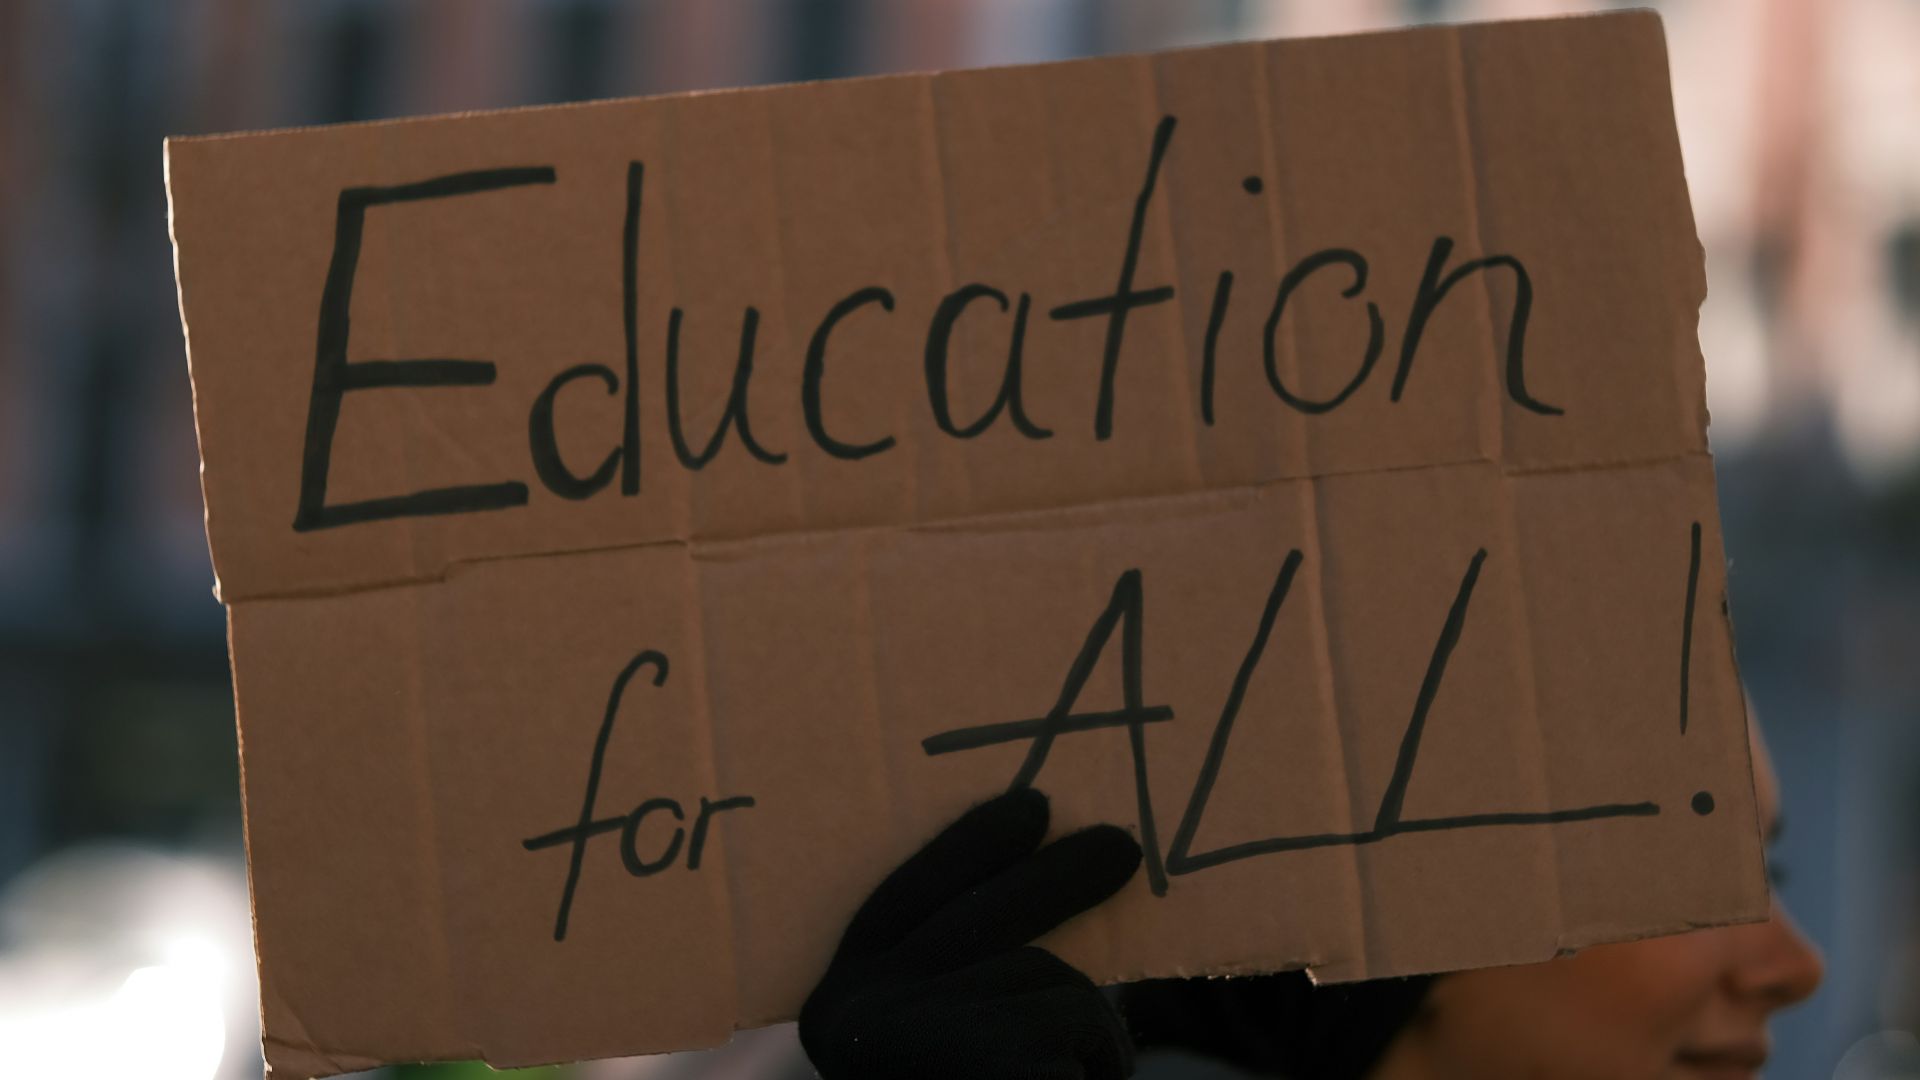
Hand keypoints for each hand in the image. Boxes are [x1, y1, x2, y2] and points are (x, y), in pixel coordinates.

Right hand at [799, 787, 1142, 1078]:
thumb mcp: (940, 1054)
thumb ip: (965, 993)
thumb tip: (1044, 898)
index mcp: (838, 1017)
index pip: (898, 904)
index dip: (965, 851)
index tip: (1030, 804)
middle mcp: (856, 1021)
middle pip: (981, 921)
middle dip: (1058, 880)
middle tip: (1124, 847)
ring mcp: (915, 1039)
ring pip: (1049, 983)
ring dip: (1093, 1038)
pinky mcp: (991, 1063)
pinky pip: (1080, 1035)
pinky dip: (1099, 1072)